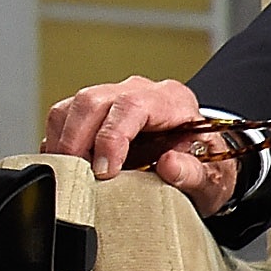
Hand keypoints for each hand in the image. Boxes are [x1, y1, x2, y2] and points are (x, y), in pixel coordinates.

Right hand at [43, 75, 241, 216]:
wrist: (201, 163)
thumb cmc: (205, 168)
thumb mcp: (212, 178)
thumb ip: (195, 173)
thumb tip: (170, 165)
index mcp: (171, 101)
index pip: (131, 106)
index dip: (110, 138)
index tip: (104, 171)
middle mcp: (139, 91)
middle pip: (93, 100)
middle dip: (77, 140)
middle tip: (77, 176)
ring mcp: (114, 97)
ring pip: (73, 105)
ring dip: (63, 140)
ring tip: (69, 173)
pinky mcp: (94, 111)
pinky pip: (64, 116)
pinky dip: (57, 141)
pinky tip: (67, 165)